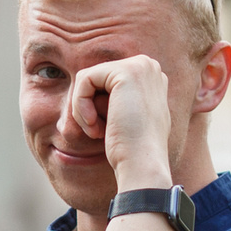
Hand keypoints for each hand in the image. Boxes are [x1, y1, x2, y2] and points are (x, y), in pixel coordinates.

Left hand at [66, 54, 172, 189]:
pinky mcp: (125, 72)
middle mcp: (148, 66)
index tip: (105, 130)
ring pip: (87, 79)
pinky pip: (84, 80)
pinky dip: (80, 105)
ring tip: (97, 131)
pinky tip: (94, 125)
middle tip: (99, 132)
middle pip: (96, 78)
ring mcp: (140, 66)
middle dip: (89, 106)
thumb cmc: (132, 149)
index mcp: (150, 76)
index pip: (104, 81)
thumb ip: (118, 98)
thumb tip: (96, 88)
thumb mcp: (127, 116)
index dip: (97, 106)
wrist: (142, 165)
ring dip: (83, 109)